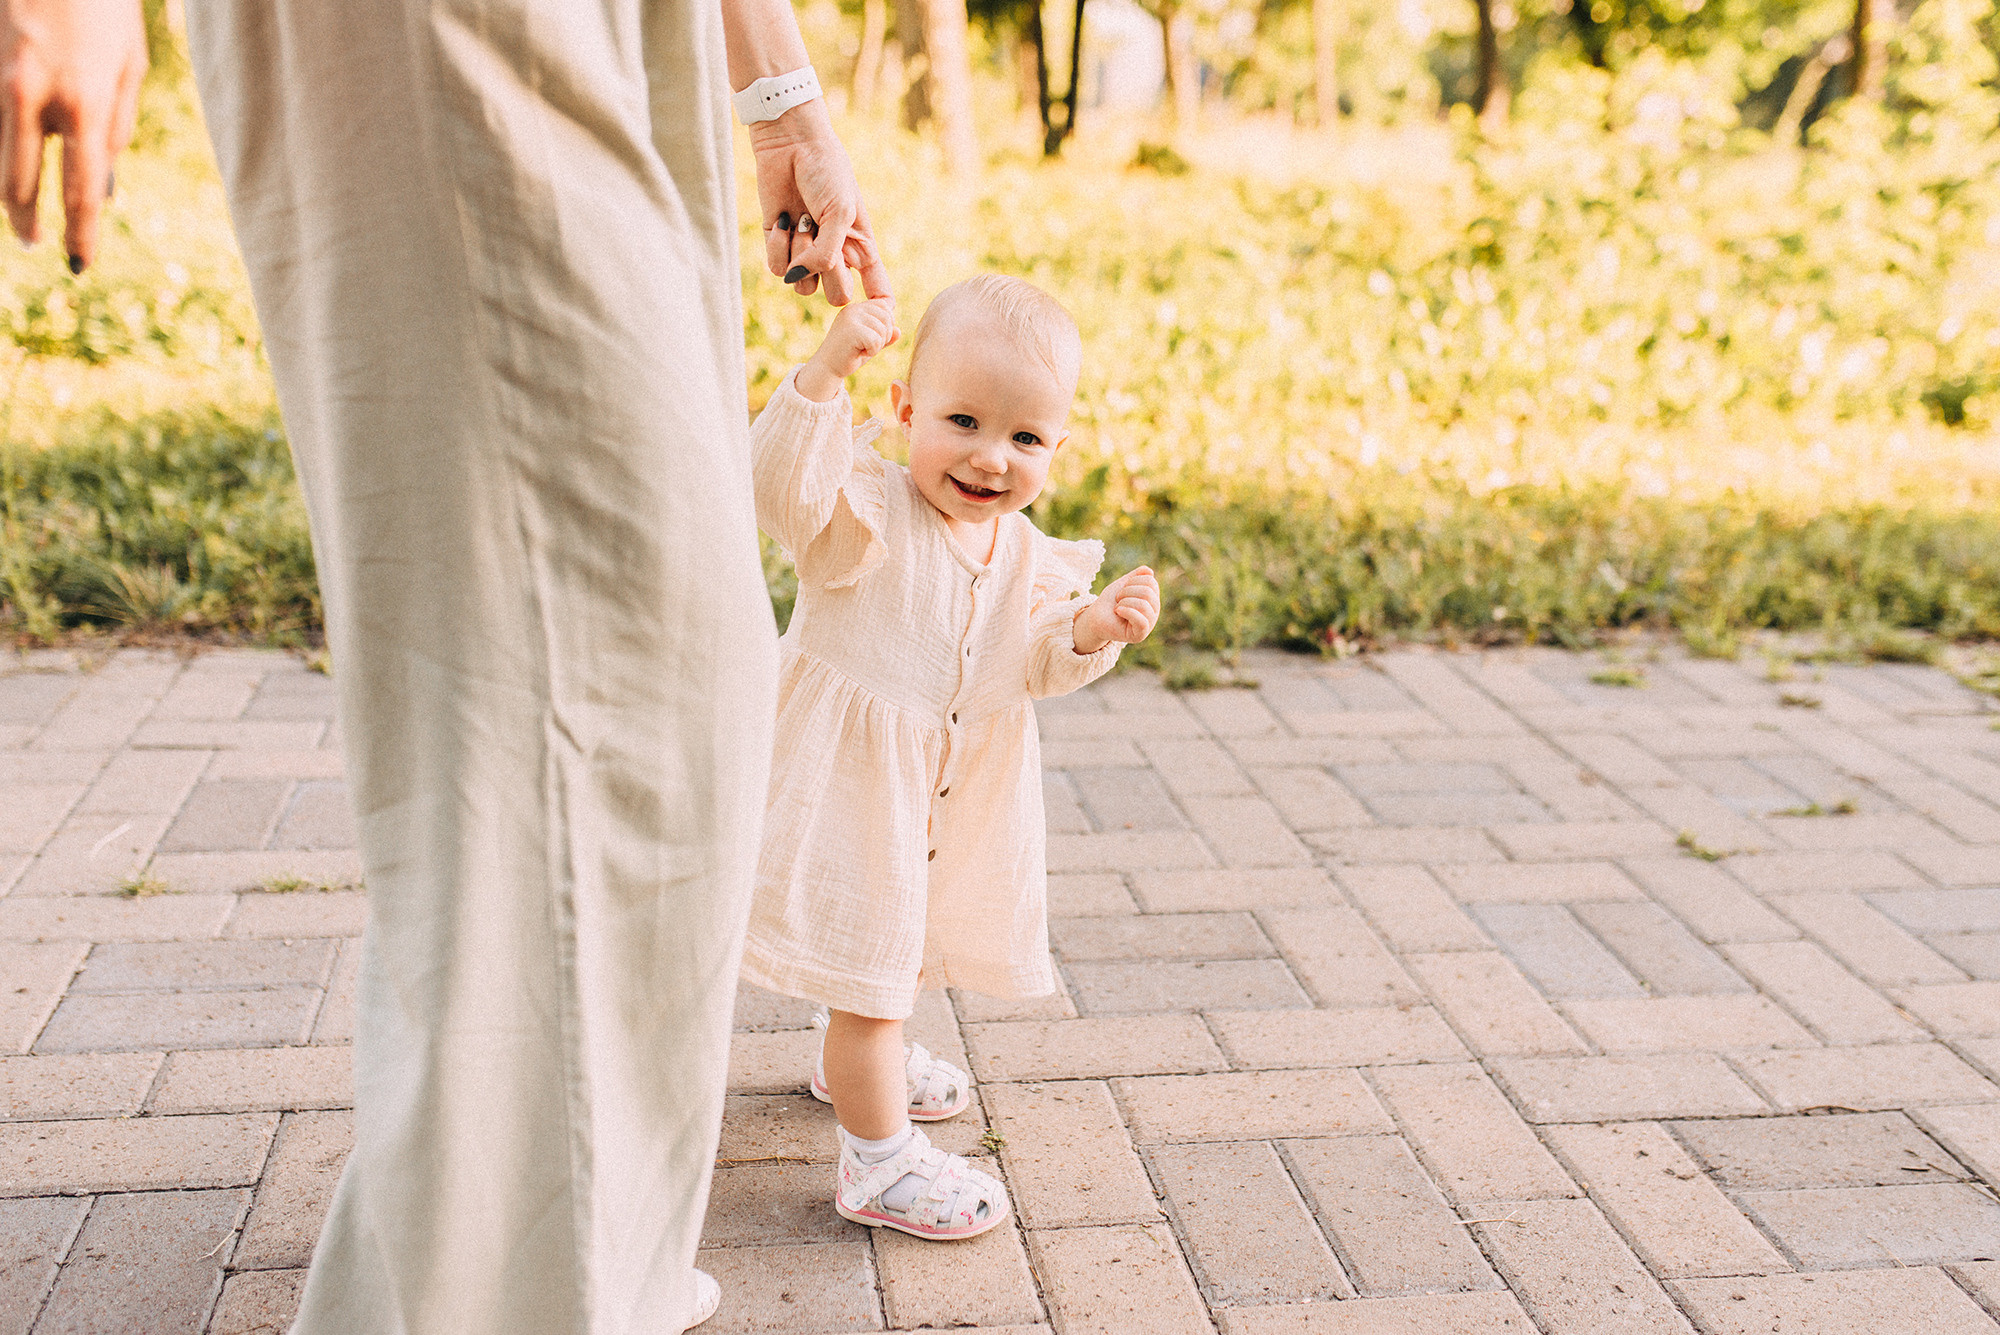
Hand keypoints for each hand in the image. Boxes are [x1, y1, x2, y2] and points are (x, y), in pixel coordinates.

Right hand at [1, 0, 146, 270]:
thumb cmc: (105, 9)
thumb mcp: (129, 67)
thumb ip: (117, 127)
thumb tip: (101, 185)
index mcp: (85, 103)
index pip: (82, 188)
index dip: (79, 232)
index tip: (76, 265)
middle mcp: (34, 96)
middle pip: (20, 180)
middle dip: (27, 218)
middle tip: (35, 245)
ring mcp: (1, 80)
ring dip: (9, 188)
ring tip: (21, 217)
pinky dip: (5, 145)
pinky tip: (15, 167)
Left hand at [748, 100, 889, 306]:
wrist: (792, 144)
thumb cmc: (826, 173)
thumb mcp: (839, 213)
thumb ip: (827, 255)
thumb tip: (797, 280)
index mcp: (860, 247)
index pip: (876, 289)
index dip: (879, 307)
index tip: (880, 316)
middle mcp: (835, 255)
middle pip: (837, 295)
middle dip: (830, 273)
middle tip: (825, 238)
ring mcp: (806, 253)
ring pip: (803, 287)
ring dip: (801, 256)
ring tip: (802, 221)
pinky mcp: (779, 245)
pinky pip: (778, 270)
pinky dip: (778, 246)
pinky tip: (782, 220)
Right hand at [796, 296, 897, 400]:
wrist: (827, 368)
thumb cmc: (849, 356)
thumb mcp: (871, 344)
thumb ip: (884, 336)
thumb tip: (898, 331)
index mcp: (857, 308)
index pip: (885, 305)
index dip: (887, 323)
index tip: (873, 337)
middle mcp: (853, 309)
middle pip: (887, 315)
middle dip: (884, 335)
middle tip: (867, 346)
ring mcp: (851, 317)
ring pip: (883, 328)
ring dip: (877, 345)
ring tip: (861, 349)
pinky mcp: (851, 329)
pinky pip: (876, 340)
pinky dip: (872, 351)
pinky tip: (858, 353)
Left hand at [1073, 566, 1159, 653]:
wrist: (1096, 617)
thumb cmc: (1110, 601)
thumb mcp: (1123, 584)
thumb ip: (1137, 576)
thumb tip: (1149, 571)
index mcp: (1152, 598)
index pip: (1151, 582)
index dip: (1133, 581)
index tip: (1122, 590)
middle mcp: (1154, 612)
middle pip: (1148, 592)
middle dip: (1127, 592)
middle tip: (1118, 599)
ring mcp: (1149, 624)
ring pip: (1144, 605)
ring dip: (1124, 602)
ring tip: (1118, 608)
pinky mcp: (1140, 635)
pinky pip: (1141, 621)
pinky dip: (1126, 611)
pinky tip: (1118, 612)